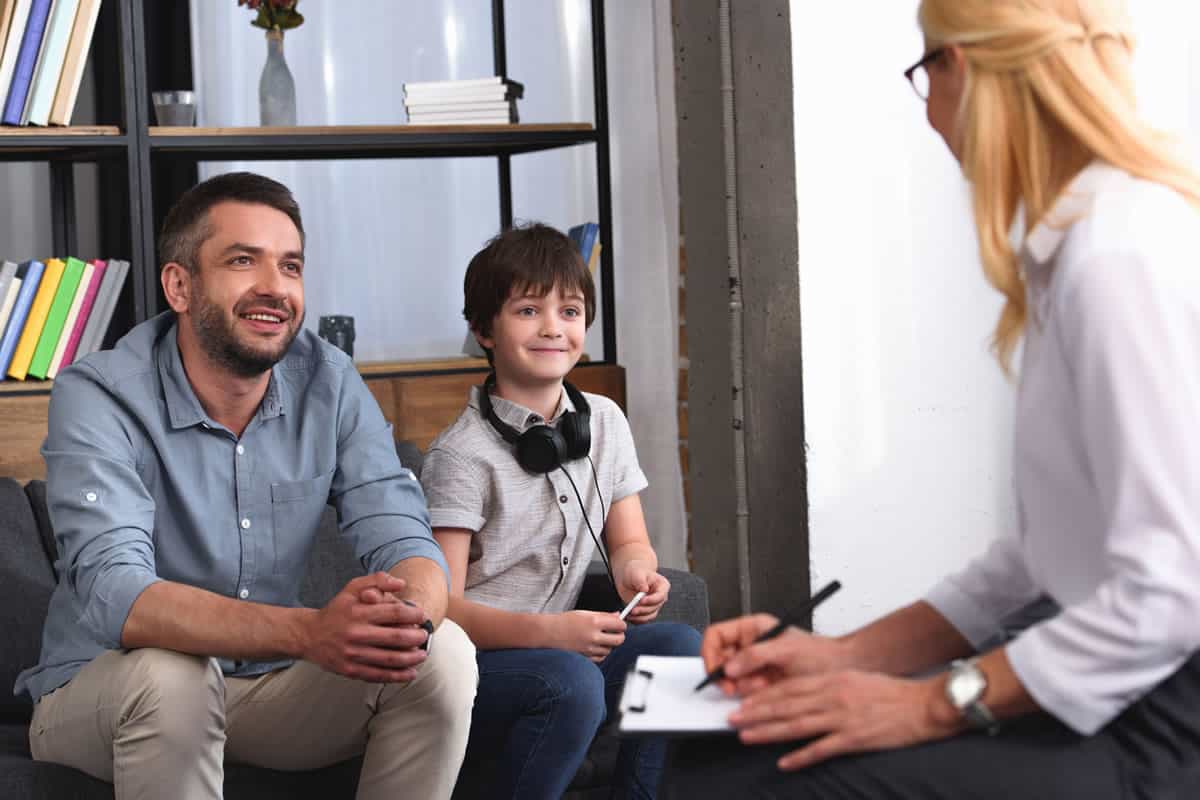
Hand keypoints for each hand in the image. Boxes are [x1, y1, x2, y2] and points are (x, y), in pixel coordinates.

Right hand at [301, 573, 430, 682]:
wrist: (309, 635)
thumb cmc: (336, 610)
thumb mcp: (352, 588)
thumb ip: (377, 580)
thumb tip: (401, 583)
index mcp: (358, 613)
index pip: (394, 612)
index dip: (414, 614)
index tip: (422, 615)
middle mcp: (356, 634)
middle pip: (396, 637)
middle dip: (416, 637)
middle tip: (424, 635)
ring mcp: (353, 654)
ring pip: (390, 659)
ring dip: (412, 658)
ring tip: (422, 654)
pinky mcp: (351, 670)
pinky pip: (379, 675)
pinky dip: (398, 676)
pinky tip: (411, 673)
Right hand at [551, 610, 626, 661]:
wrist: (549, 633)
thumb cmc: (565, 621)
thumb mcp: (585, 613)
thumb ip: (604, 615)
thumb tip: (618, 615)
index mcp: (594, 622)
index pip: (620, 625)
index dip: (621, 624)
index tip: (618, 623)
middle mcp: (593, 636)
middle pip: (619, 639)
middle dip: (619, 635)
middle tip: (614, 632)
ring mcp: (590, 648)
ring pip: (611, 649)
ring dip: (609, 644)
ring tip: (600, 638)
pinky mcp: (586, 657)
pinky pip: (602, 657)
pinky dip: (601, 652)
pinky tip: (595, 646)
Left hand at [618, 563, 669, 623]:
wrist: (628, 578)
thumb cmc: (634, 573)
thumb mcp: (636, 573)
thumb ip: (640, 580)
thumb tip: (644, 589)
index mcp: (662, 586)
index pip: (661, 595)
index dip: (652, 600)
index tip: (641, 600)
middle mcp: (660, 597)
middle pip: (655, 607)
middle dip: (644, 610)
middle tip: (632, 610)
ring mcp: (654, 605)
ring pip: (650, 615)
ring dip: (640, 617)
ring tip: (629, 615)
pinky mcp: (647, 612)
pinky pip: (644, 619)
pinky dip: (637, 620)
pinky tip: (629, 618)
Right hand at [701, 614, 848, 695]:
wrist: (839, 672)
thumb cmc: (820, 654)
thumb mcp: (786, 649)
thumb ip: (755, 655)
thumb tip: (729, 666)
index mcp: (752, 628)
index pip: (715, 635)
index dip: (710, 653)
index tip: (716, 670)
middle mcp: (750, 645)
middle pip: (719, 660)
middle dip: (727, 675)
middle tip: (734, 686)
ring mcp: (754, 665)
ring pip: (730, 679)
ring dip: (743, 686)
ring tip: (762, 684)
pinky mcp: (760, 683)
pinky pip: (744, 691)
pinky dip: (751, 695)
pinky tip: (766, 690)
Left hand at [730, 670, 962, 770]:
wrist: (923, 705)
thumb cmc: (891, 693)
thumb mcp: (854, 679)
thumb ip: (827, 686)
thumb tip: (802, 695)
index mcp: (831, 680)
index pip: (788, 687)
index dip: (762, 696)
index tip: (744, 702)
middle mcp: (832, 696)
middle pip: (786, 705)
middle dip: (756, 712)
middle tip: (733, 719)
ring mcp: (842, 718)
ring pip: (796, 725)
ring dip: (768, 732)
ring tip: (746, 736)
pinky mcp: (854, 738)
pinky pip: (821, 749)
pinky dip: (800, 757)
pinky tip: (784, 763)